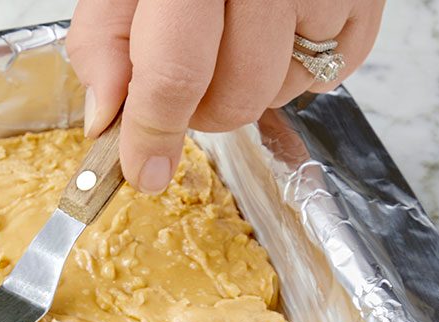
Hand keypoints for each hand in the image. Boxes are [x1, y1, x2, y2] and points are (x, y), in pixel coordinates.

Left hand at [67, 0, 384, 193]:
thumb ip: (105, 39)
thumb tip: (108, 116)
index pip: (175, 73)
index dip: (154, 134)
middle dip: (202, 112)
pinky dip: (300, 71)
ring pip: (284, 91)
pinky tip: (276, 34)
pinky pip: (334, 72)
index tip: (145, 170)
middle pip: (237, 95)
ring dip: (251, 90)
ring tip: (234, 40)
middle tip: (188, 82)